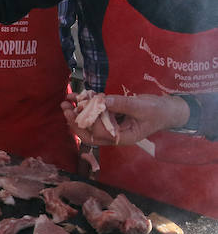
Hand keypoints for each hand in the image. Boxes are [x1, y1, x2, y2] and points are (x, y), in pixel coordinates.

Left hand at [61, 93, 188, 145]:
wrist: (169, 109)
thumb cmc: (159, 111)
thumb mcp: (142, 107)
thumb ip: (123, 105)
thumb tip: (103, 101)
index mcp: (123, 137)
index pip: (100, 134)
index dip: (89, 123)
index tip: (81, 109)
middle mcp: (114, 134)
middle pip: (89, 133)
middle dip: (75, 122)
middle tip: (65, 109)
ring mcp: (111, 126)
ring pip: (89, 124)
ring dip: (76, 114)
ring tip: (65, 102)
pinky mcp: (110, 116)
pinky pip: (94, 114)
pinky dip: (84, 106)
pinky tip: (75, 97)